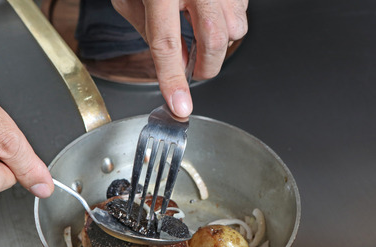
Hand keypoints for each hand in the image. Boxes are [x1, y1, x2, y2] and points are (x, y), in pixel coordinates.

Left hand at [112, 0, 247, 117]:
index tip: (180, 106)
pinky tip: (210, 14)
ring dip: (218, 43)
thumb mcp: (131, 0)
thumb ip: (151, 34)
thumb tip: (179, 65)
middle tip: (194, 71)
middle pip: (213, 40)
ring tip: (199, 32)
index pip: (166, 43)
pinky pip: (243, 12)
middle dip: (205, 67)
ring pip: (235, 28)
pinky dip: (228, 23)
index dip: (173, 80)